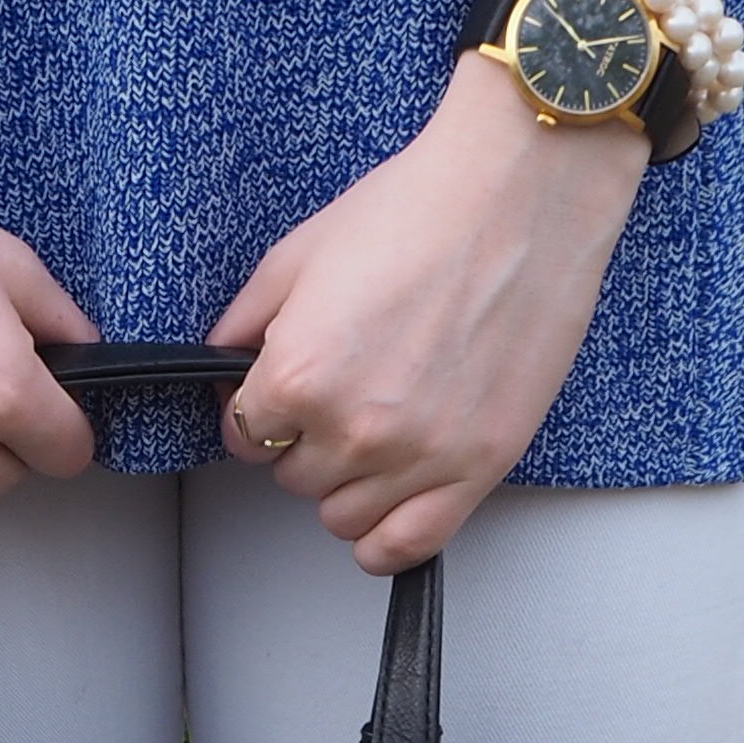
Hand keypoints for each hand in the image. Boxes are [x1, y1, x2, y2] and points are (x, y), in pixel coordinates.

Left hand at [211, 57, 650, 572]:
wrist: (521, 195)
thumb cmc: (422, 210)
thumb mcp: (302, 253)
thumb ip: (248, 321)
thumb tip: (221, 360)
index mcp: (299, 376)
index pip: (243, 437)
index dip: (258, 411)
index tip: (281, 393)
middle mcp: (354, 429)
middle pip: (293, 479)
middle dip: (304, 442)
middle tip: (339, 395)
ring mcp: (419, 457)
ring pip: (343, 518)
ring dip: (347, 484)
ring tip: (374, 432)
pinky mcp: (478, 468)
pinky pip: (407, 547)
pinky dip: (387, 539)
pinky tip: (391, 497)